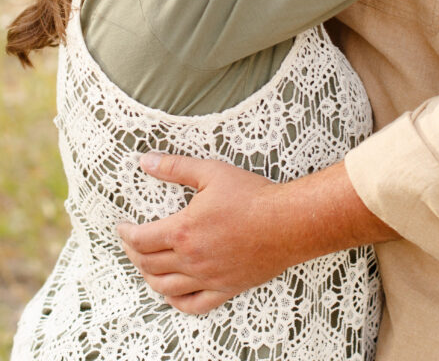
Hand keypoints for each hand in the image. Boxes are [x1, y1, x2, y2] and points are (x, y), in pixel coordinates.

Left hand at [118, 153, 289, 314]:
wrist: (287, 221)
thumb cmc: (253, 196)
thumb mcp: (211, 172)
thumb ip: (175, 167)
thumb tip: (146, 161)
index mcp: (184, 231)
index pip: (141, 239)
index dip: (125, 233)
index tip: (121, 227)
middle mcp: (192, 260)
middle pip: (148, 264)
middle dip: (133, 253)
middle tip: (130, 243)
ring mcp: (208, 278)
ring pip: (165, 288)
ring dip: (149, 277)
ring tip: (146, 265)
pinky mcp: (226, 288)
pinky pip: (194, 305)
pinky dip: (176, 302)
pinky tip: (172, 293)